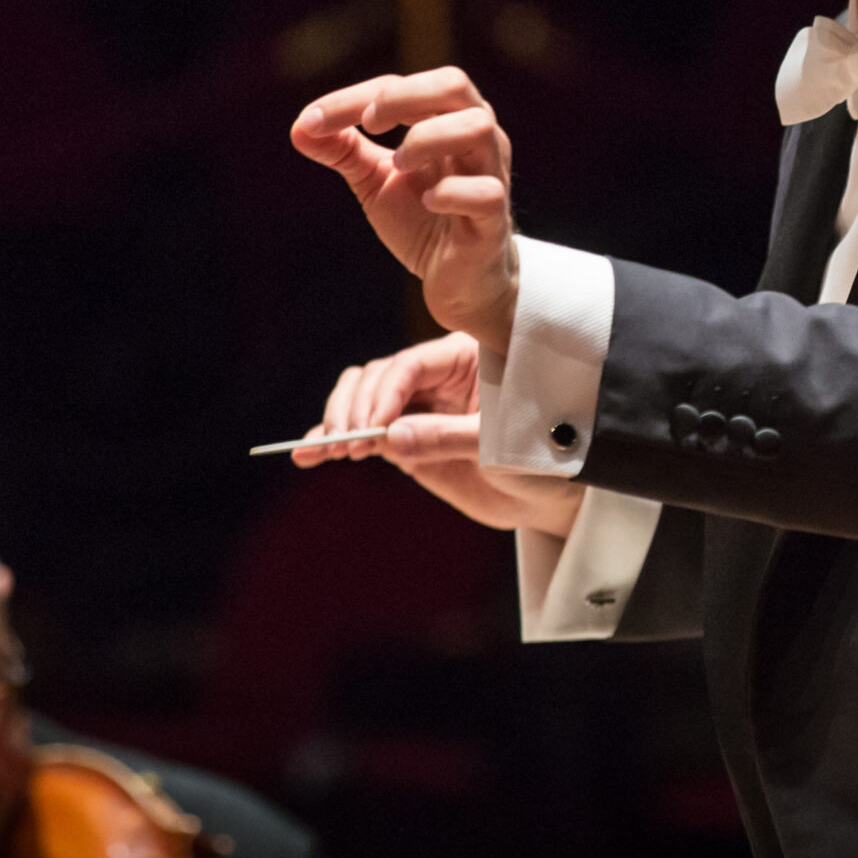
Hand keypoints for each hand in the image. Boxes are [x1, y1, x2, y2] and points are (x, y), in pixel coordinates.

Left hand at [290, 67, 519, 353]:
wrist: (458, 283)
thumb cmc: (423, 220)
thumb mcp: (376, 180)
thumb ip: (344, 152)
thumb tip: (298, 128)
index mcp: (446, 120)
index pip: (403, 86)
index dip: (355, 97)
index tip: (314, 121)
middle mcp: (477, 138)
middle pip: (454, 85)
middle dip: (403, 97)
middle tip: (369, 124)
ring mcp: (492, 176)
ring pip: (478, 128)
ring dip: (428, 138)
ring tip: (399, 164)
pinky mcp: (494, 222)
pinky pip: (487, 193)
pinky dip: (451, 192)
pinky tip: (427, 203)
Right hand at [291, 334, 583, 540]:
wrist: (549, 497)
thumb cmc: (540, 459)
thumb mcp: (502, 448)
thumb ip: (447, 438)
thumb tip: (391, 438)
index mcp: (466, 360)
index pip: (412, 364)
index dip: (385, 392)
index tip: (372, 426)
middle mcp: (436, 376)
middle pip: (377, 376)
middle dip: (356, 408)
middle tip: (346, 443)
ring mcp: (417, 406)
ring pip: (362, 398)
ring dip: (338, 421)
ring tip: (324, 449)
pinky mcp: (405, 436)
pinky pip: (364, 432)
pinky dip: (335, 441)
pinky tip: (308, 454)